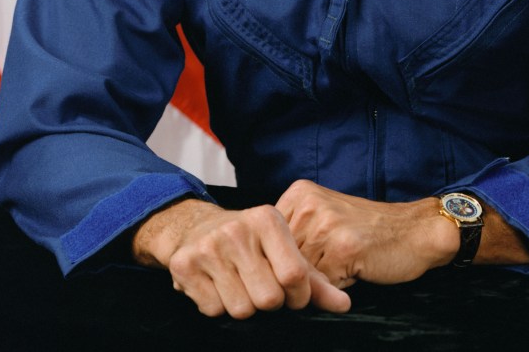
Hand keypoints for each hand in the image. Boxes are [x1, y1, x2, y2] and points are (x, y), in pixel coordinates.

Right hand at [131, 198, 351, 318]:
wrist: (197, 227)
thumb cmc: (250, 242)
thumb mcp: (283, 248)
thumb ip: (314, 279)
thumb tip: (344, 305)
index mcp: (267, 219)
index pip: (294, 274)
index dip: (298, 295)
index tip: (293, 293)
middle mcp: (237, 229)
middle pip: (268, 298)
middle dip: (269, 302)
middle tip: (262, 286)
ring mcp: (209, 247)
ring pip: (241, 309)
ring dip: (244, 305)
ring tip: (239, 284)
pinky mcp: (185, 265)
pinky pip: (213, 310)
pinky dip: (218, 305)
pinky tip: (217, 285)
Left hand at [275, 180, 460, 287]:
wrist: (415, 230)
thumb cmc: (369, 229)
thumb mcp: (326, 217)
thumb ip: (295, 233)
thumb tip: (259, 267)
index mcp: (301, 192)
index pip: (268, 240)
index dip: (280, 261)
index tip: (300, 263)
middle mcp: (310, 204)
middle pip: (280, 258)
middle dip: (296, 274)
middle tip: (324, 269)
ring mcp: (326, 224)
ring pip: (298, 274)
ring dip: (315, 283)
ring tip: (340, 267)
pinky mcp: (343, 248)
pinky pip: (321, 285)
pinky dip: (334, 288)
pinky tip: (352, 271)